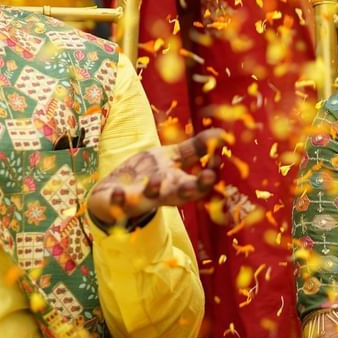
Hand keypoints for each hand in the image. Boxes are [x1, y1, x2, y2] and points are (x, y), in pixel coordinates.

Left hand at [86, 128, 222, 227]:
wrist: (113, 192)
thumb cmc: (148, 173)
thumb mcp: (173, 158)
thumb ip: (196, 148)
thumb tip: (223, 134)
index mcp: (178, 184)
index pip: (199, 186)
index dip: (208, 178)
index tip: (216, 162)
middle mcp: (162, 194)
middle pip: (180, 194)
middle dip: (192, 188)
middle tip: (208, 178)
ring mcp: (140, 199)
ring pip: (150, 198)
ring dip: (154, 189)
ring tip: (156, 180)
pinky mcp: (118, 203)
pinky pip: (118, 203)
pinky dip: (118, 199)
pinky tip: (118, 191)